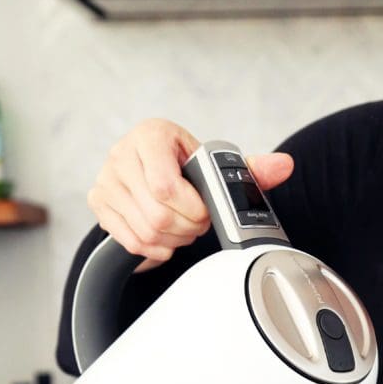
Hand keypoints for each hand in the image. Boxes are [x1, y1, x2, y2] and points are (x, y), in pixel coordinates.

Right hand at [87, 118, 293, 265]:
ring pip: (146, 231)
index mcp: (151, 135)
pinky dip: (156, 248)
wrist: (148, 170)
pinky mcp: (98, 204)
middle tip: (196, 221)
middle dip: (187, 227)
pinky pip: (132, 242)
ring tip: (182, 226)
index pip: (166, 185)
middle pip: (158, 214)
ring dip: (174, 238)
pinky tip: (166, 236)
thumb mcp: (212, 164)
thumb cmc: (184, 166)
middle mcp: (122, 154)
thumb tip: (283, 165)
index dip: (192, 207)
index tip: (204, 208)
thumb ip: (247, 169)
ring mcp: (106, 180)